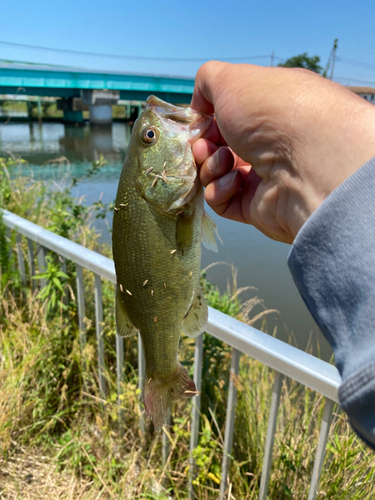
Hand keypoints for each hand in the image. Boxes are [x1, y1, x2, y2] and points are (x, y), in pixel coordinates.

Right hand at [192, 62, 374, 242]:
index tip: (200, 120)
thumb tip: (199, 106)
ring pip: (216, 174)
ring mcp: (263, 177)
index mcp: (269, 111)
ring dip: (210, 165)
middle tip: (204, 144)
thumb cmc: (271, 111)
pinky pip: (223, 201)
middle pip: (218, 146)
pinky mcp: (256, 207)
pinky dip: (220, 189)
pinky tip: (236, 180)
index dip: (207, 119)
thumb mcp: (233, 79)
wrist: (305, 160)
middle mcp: (269, 143)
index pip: (228, 117)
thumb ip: (208, 80)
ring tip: (224, 159)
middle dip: (203, 144)